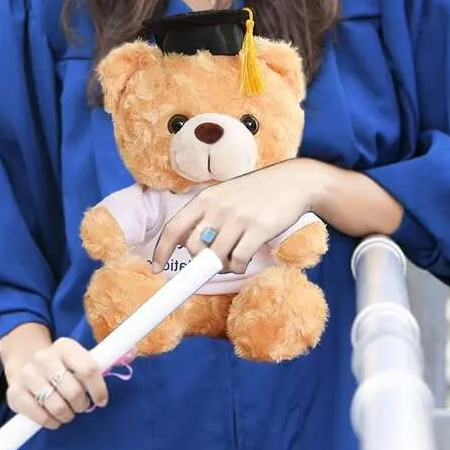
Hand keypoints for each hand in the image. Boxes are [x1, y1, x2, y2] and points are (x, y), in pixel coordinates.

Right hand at [2, 337, 109, 428]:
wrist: (24, 362)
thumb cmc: (60, 366)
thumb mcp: (76, 358)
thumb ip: (94, 366)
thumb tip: (123, 366)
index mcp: (65, 346)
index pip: (88, 369)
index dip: (98, 389)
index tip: (101, 401)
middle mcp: (44, 357)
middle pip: (73, 391)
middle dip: (81, 404)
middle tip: (81, 406)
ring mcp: (28, 374)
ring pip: (57, 405)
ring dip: (67, 415)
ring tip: (67, 412)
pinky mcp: (15, 392)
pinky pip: (39, 416)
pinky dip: (50, 422)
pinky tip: (53, 418)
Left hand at [151, 158, 315, 274]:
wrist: (294, 181)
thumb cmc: (257, 191)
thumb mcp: (225, 195)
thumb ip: (207, 215)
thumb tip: (189, 245)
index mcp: (205, 197)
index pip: (174, 227)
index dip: (161, 250)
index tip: (156, 267)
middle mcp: (217, 207)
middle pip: (193, 248)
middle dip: (200, 261)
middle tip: (213, 261)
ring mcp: (237, 218)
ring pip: (217, 258)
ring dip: (223, 266)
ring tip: (233, 259)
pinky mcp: (257, 229)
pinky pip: (239, 260)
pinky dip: (239, 266)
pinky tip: (245, 259)